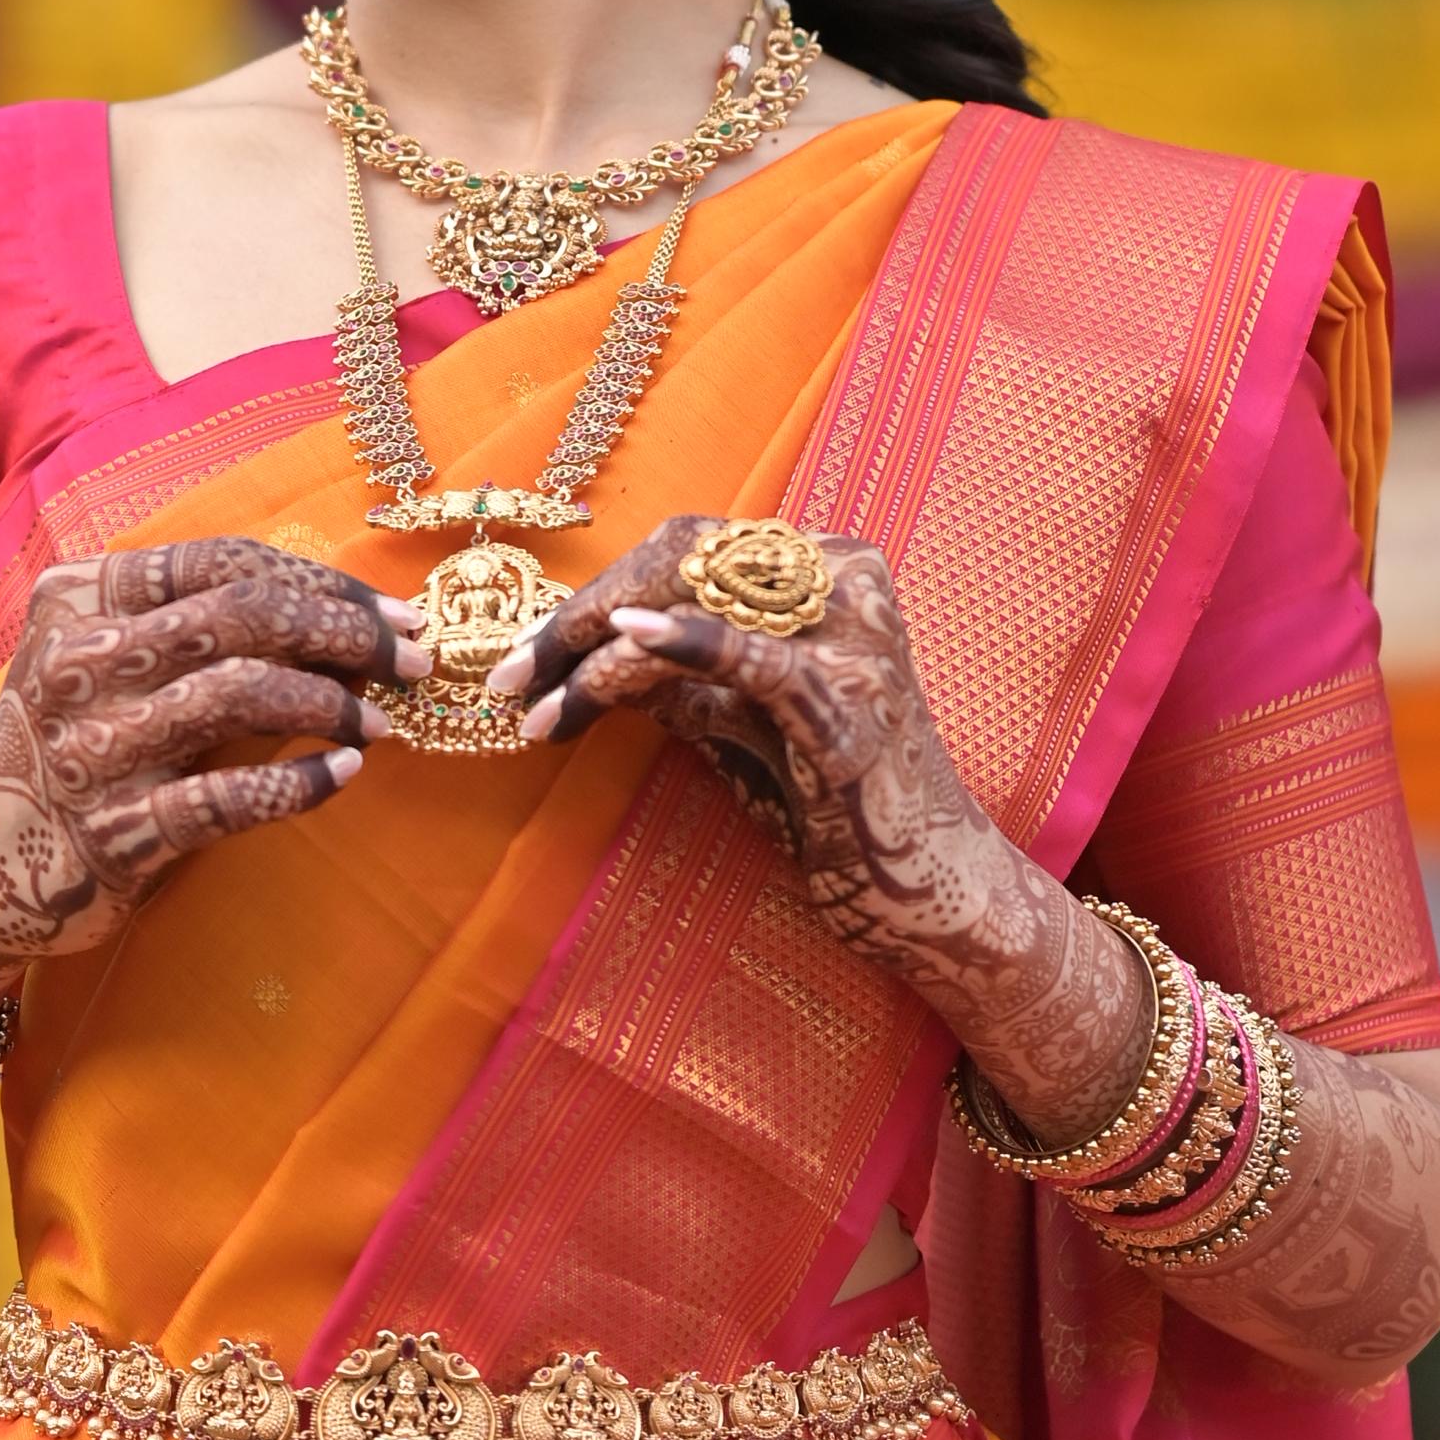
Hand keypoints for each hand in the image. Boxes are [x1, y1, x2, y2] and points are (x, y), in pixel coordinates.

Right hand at [0, 536, 421, 1315]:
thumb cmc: (71, 745)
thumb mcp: (103, 658)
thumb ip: (192, 622)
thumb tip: (341, 609)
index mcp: (80, 597)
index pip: (223, 561)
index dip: (322, 580)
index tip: (394, 615)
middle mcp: (78, 662)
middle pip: (242, 616)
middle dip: (345, 633)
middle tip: (412, 662)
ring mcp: (92, 748)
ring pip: (240, 694)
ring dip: (332, 704)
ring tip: (382, 724)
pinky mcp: (112, 830)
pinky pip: (228, 797)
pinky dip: (300, 783)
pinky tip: (342, 775)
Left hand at [487, 518, 1016, 970]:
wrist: (930, 892)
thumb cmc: (832, 805)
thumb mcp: (739, 721)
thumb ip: (676, 675)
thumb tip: (580, 648)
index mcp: (826, 566)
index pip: (688, 547)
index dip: (597, 587)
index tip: (526, 650)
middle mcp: (846, 581)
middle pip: (686, 558)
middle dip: (583, 616)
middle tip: (509, 678)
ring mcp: (856, 639)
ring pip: (701, 603)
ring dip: (600, 655)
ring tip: (536, 706)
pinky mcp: (852, 708)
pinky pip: (756, 661)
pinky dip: (685, 644)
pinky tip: (627, 640)